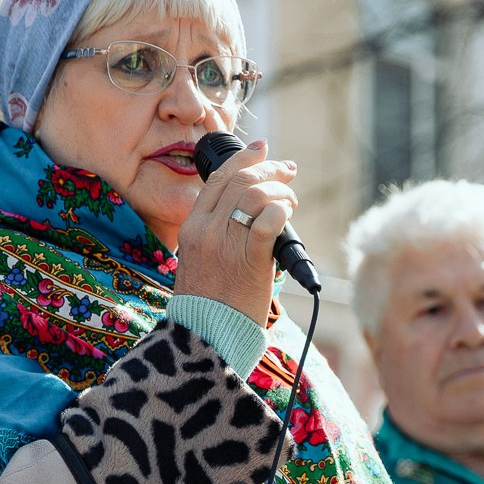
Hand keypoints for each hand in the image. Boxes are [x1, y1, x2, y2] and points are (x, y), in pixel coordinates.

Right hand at [173, 138, 298, 319]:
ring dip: (280, 191)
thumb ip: (216, 235)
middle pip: (240, 181)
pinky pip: (269, 220)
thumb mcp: (199, 260)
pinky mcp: (250, 259)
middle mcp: (206, 230)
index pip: (217, 179)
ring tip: (291, 201)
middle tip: (288, 172)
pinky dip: (282, 210)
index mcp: (192, 227)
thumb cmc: (208, 304)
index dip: (243, 159)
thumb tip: (250, 213)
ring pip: (256, 195)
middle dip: (269, 169)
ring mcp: (226, 244)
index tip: (262, 149)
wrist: (206, 335)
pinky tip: (288, 214)